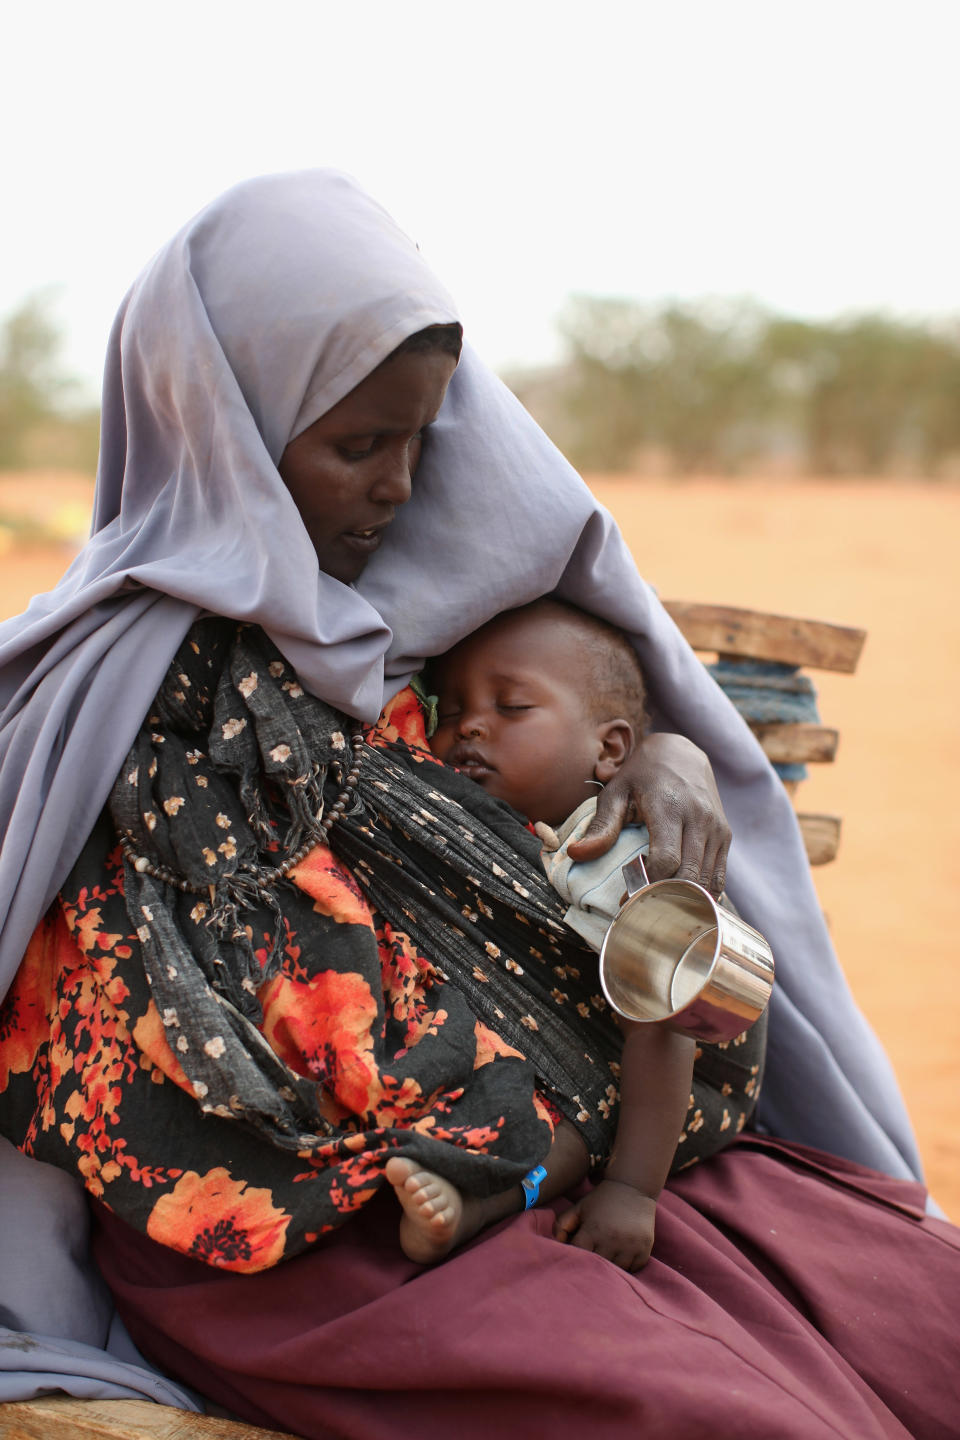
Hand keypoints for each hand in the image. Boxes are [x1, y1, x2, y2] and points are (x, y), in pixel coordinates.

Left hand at [553, 1179, 656, 1271]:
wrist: (633, 1187)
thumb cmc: (602, 1199)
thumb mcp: (580, 1207)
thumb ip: (562, 1223)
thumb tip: (557, 1243)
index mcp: (593, 1230)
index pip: (579, 1255)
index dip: (576, 1255)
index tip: (578, 1253)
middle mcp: (612, 1240)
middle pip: (598, 1266)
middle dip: (593, 1263)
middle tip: (592, 1258)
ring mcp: (630, 1246)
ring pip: (616, 1270)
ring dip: (611, 1267)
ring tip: (608, 1255)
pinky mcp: (644, 1249)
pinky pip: (633, 1269)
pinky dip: (627, 1266)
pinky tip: (622, 1254)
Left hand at [566, 732, 729, 894]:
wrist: (681, 752)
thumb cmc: (641, 775)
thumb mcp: (616, 792)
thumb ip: (601, 825)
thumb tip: (575, 854)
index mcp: (670, 807)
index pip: (666, 860)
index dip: (647, 885)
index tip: (627, 899)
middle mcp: (699, 818)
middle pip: (689, 875)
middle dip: (666, 898)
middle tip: (642, 910)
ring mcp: (716, 828)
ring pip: (707, 880)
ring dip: (685, 901)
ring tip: (658, 908)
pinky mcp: (724, 836)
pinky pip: (719, 876)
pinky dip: (702, 894)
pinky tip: (681, 900)